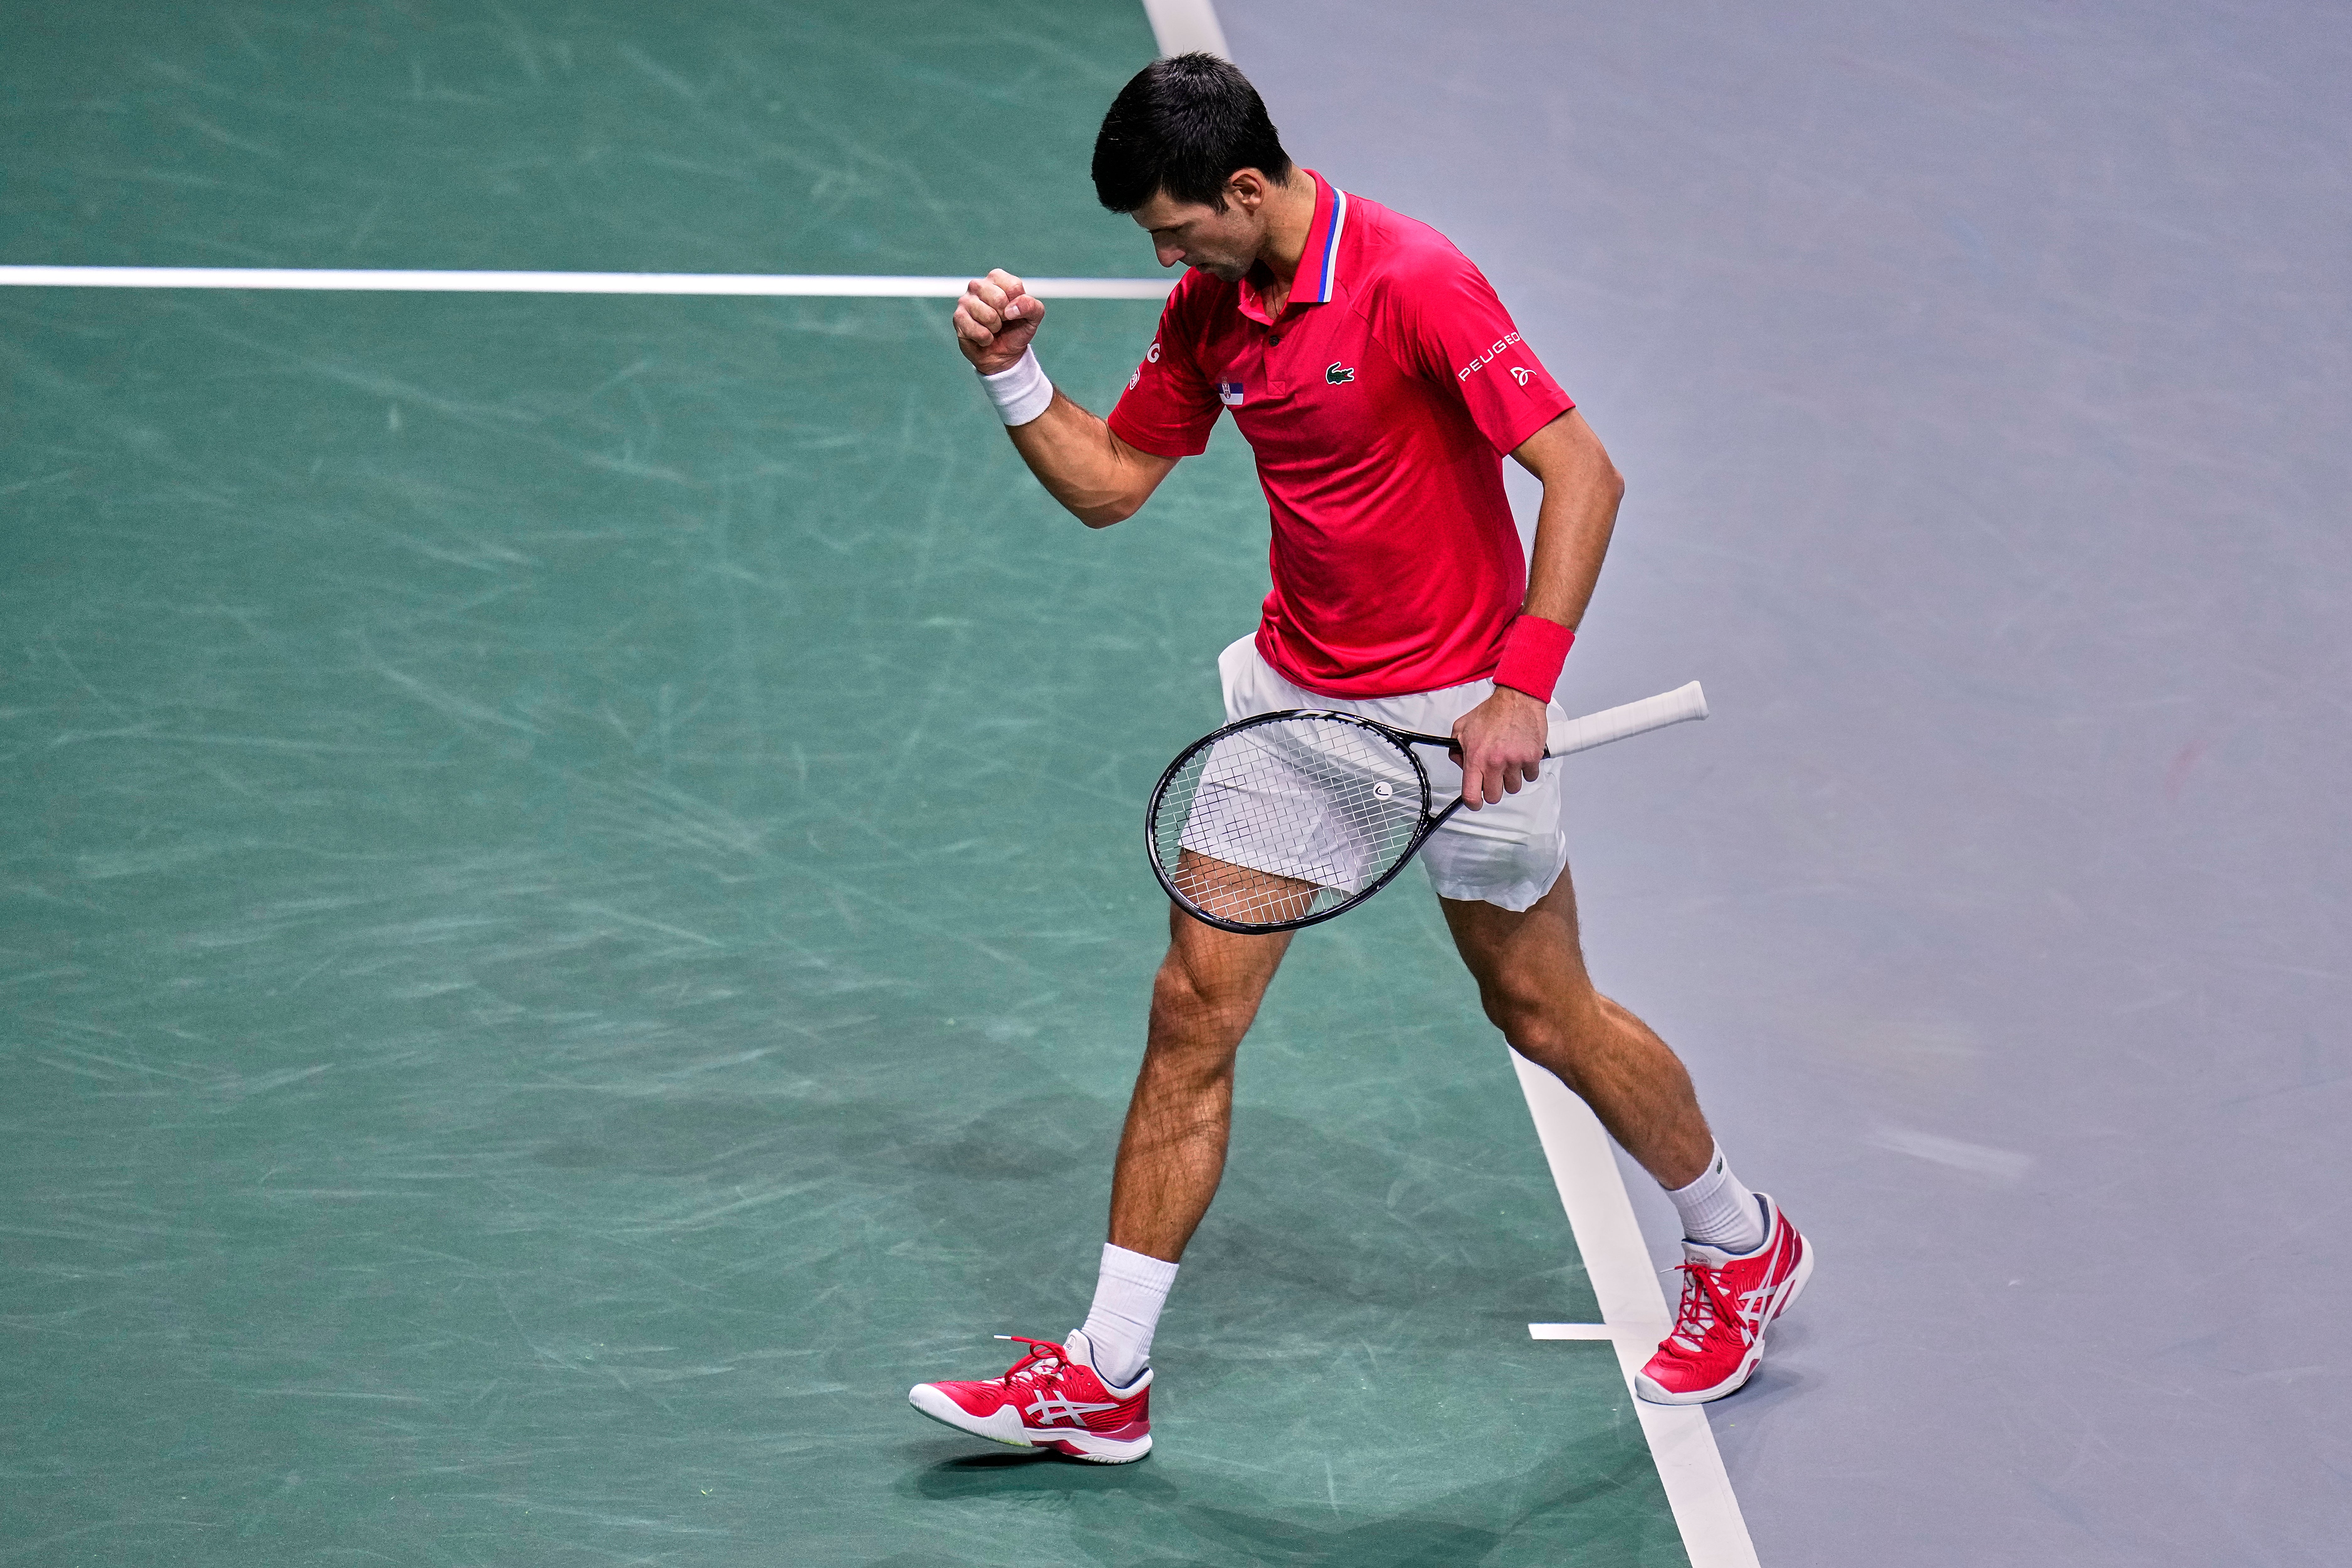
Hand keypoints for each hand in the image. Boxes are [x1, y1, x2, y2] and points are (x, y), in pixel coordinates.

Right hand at [953, 268, 1045, 373]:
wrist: (1003, 355)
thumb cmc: (1016, 329)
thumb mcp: (1033, 317)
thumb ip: (1031, 306)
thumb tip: (1011, 310)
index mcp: (997, 278)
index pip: (1014, 286)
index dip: (1018, 304)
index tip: (1014, 311)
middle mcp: (978, 285)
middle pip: (999, 299)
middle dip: (1005, 317)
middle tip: (1002, 321)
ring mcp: (965, 301)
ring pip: (988, 315)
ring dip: (995, 328)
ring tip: (993, 328)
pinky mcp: (958, 318)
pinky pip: (976, 330)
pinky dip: (985, 339)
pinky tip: (984, 337)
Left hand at [1449, 686, 1547, 809]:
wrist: (1517, 699)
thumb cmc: (1493, 712)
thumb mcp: (1462, 727)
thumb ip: (1456, 749)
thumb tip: (1460, 764)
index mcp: (1476, 758)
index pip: (1471, 795)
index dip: (1473, 803)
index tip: (1476, 802)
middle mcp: (1495, 763)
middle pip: (1494, 796)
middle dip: (1494, 789)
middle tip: (1494, 776)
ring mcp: (1515, 762)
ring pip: (1513, 788)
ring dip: (1511, 778)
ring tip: (1508, 761)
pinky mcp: (1532, 758)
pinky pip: (1530, 776)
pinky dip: (1527, 769)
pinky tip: (1521, 756)